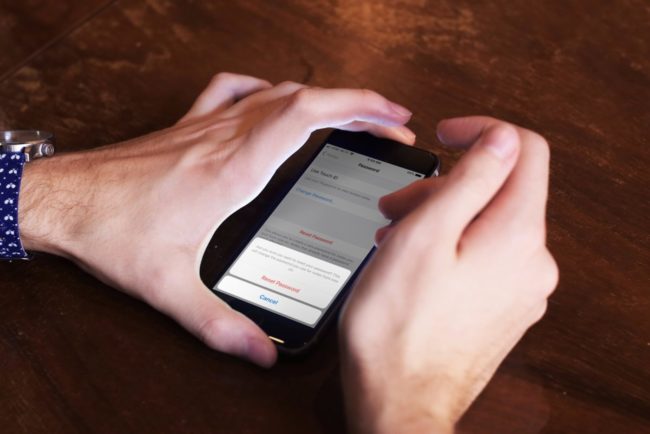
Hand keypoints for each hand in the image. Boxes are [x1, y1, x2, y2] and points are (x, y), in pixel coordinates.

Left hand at [17, 73, 415, 366]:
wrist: (62, 200)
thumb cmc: (112, 233)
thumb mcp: (169, 288)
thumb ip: (219, 325)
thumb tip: (262, 354)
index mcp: (232, 169)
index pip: (306, 116)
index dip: (357, 107)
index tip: (391, 118)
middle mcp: (225, 138)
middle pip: (303, 97)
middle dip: (358, 102)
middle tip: (390, 121)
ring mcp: (206, 127)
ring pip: (275, 91)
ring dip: (320, 95)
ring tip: (351, 109)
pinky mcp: (189, 128)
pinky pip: (233, 90)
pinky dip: (264, 87)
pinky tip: (273, 98)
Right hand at [339, 117, 558, 432]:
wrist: (400, 402)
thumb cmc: (400, 328)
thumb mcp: (425, 235)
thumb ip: (470, 179)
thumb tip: (500, 140)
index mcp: (517, 235)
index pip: (524, 151)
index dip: (483, 132)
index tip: (447, 136)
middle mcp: (532, 263)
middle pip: (500, 191)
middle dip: (446, 185)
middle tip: (400, 203)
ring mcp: (521, 289)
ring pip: (487, 224)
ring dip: (443, 216)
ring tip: (397, 234)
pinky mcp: (503, 308)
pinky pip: (485, 257)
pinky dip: (451, 246)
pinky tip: (415, 260)